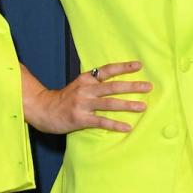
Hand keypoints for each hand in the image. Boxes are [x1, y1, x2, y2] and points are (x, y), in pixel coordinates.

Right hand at [21, 58, 152, 135]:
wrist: (43, 110)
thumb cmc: (64, 99)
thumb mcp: (78, 85)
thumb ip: (94, 83)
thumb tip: (115, 82)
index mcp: (86, 79)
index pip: (107, 70)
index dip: (123, 67)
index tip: (139, 65)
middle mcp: (86, 90)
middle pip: (112, 86)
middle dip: (132, 86)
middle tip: (149, 87)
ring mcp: (83, 104)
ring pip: (109, 103)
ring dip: (128, 105)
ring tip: (143, 107)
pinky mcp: (80, 119)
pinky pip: (101, 121)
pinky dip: (115, 124)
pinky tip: (127, 127)